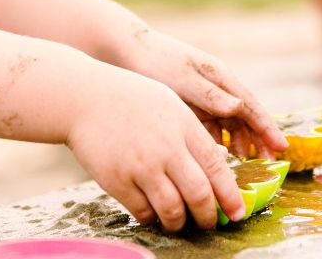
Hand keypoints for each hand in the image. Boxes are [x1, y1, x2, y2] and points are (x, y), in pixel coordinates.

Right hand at [67, 65, 245, 231]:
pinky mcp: (117, 181)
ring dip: (180, 223)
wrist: (84, 98)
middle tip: (209, 223)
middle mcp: (167, 149)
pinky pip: (143, 211)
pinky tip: (154, 213)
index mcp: (185, 128)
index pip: (217, 169)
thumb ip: (194, 135)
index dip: (230, 196)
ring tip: (180, 222)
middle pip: (199, 195)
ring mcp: (141, 167)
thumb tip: (219, 162)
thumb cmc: (132, 100)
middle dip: (208, 216)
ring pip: (172, 210)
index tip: (237, 213)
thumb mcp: (171, 105)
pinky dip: (152, 218)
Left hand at [117, 28, 288, 160]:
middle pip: (245, 118)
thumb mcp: (183, 79)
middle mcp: (218, 89)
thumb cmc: (158, 62)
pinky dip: (218, 142)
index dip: (267, 128)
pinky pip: (212, 127)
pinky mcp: (193, 106)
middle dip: (258, 140)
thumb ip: (210, 94)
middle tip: (267, 163)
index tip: (281, 147)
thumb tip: (239, 107)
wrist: (129, 52)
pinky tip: (218, 157)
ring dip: (240, 142)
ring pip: (230, 125)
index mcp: (222, 78)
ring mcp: (206, 98)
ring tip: (244, 164)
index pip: (251, 107)